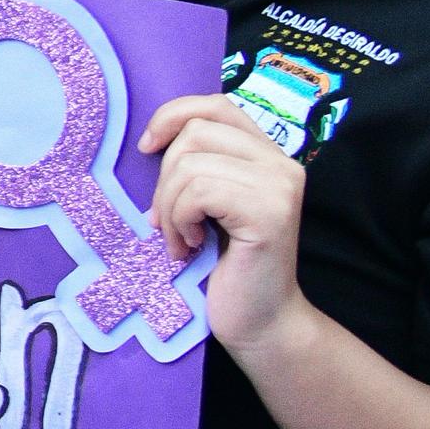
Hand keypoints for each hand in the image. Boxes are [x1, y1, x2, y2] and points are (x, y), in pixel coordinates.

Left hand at [140, 94, 302, 351]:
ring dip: (170, 207)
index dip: (173, 117)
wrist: (259, 322)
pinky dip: (180, 220)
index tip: (147, 148)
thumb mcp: (205, 206)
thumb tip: (151, 140)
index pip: (215, 106)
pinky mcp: (270, 212)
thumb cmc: (223, 268)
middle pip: (196, 133)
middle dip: (165, 178)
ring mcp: (279, 186)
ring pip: (192, 164)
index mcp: (267, 156)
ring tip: (181, 240)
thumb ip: (197, 167)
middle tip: (168, 222)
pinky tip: (192, 247)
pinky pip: (199, 191)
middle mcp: (282, 164)